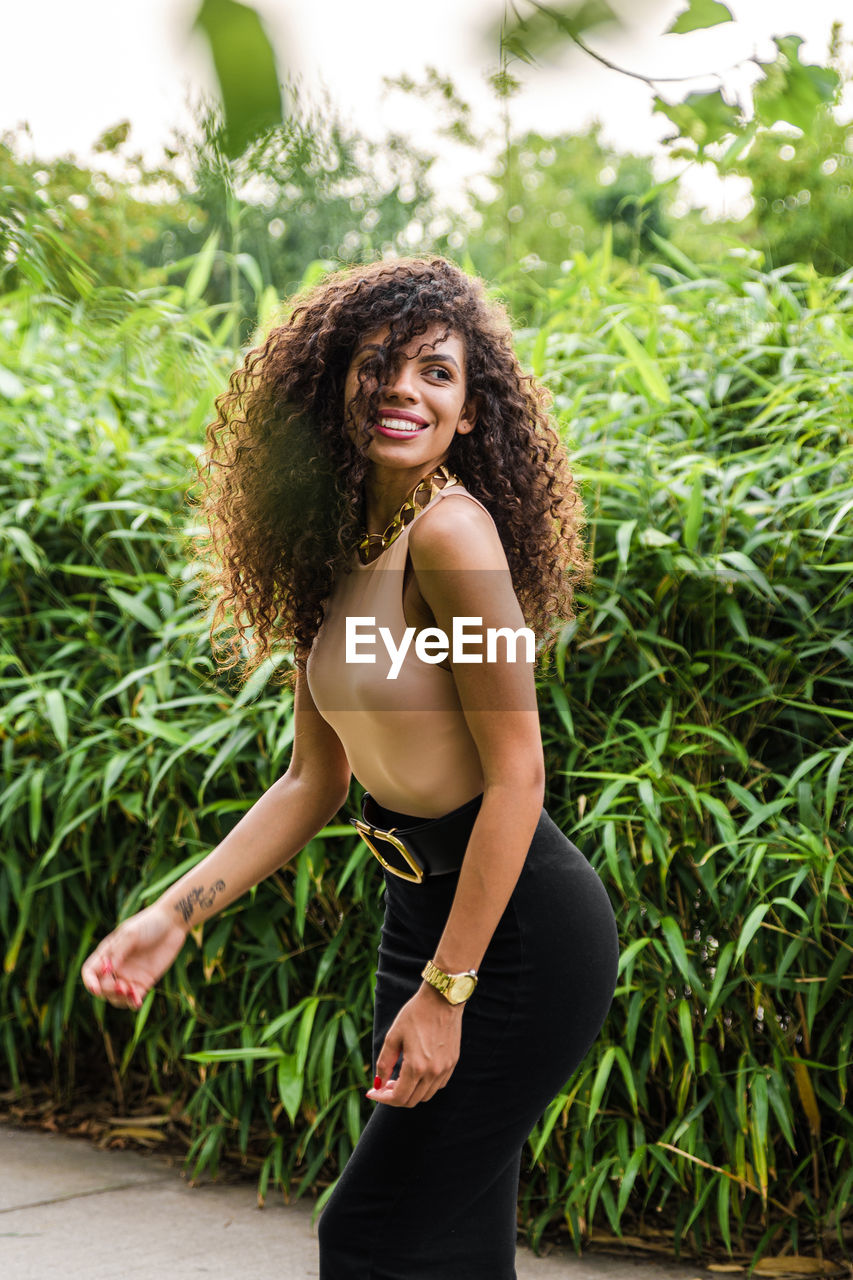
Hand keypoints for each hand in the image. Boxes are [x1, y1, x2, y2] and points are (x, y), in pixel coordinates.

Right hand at [81, 902, 187, 1010]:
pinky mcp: (144, 982)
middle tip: (122, 986)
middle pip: (102, 987)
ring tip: (132, 992)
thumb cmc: (149, 923)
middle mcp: (115, 967)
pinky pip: (134, 999)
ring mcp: (129, 976)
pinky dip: (133, 1003)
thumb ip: (118, 952)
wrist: (173, 923)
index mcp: (107, 953)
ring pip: (116, 997)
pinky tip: (137, 1002)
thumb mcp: (131, 934)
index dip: (89, 982)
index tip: (96, 989)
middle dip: (108, 991)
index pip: (90, 972)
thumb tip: (107, 971)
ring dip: (120, 999)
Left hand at [366, 983, 463, 1107]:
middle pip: (412, 1100)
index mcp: (416, 1066)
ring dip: (410, 1092)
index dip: (383, 1099)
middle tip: (384, 1084)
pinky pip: (438, 1085)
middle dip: (394, 1097)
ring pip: (425, 1095)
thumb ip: (384, 1063)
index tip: (372, 1092)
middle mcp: (433, 1072)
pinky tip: (416, 1073)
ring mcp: (445, 1069)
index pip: (398, 1097)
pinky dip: (425, 1086)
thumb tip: (378, 1084)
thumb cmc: (415, 1014)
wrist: (442, 999)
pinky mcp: (452, 1063)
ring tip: (399, 1078)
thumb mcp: (393, 1036)